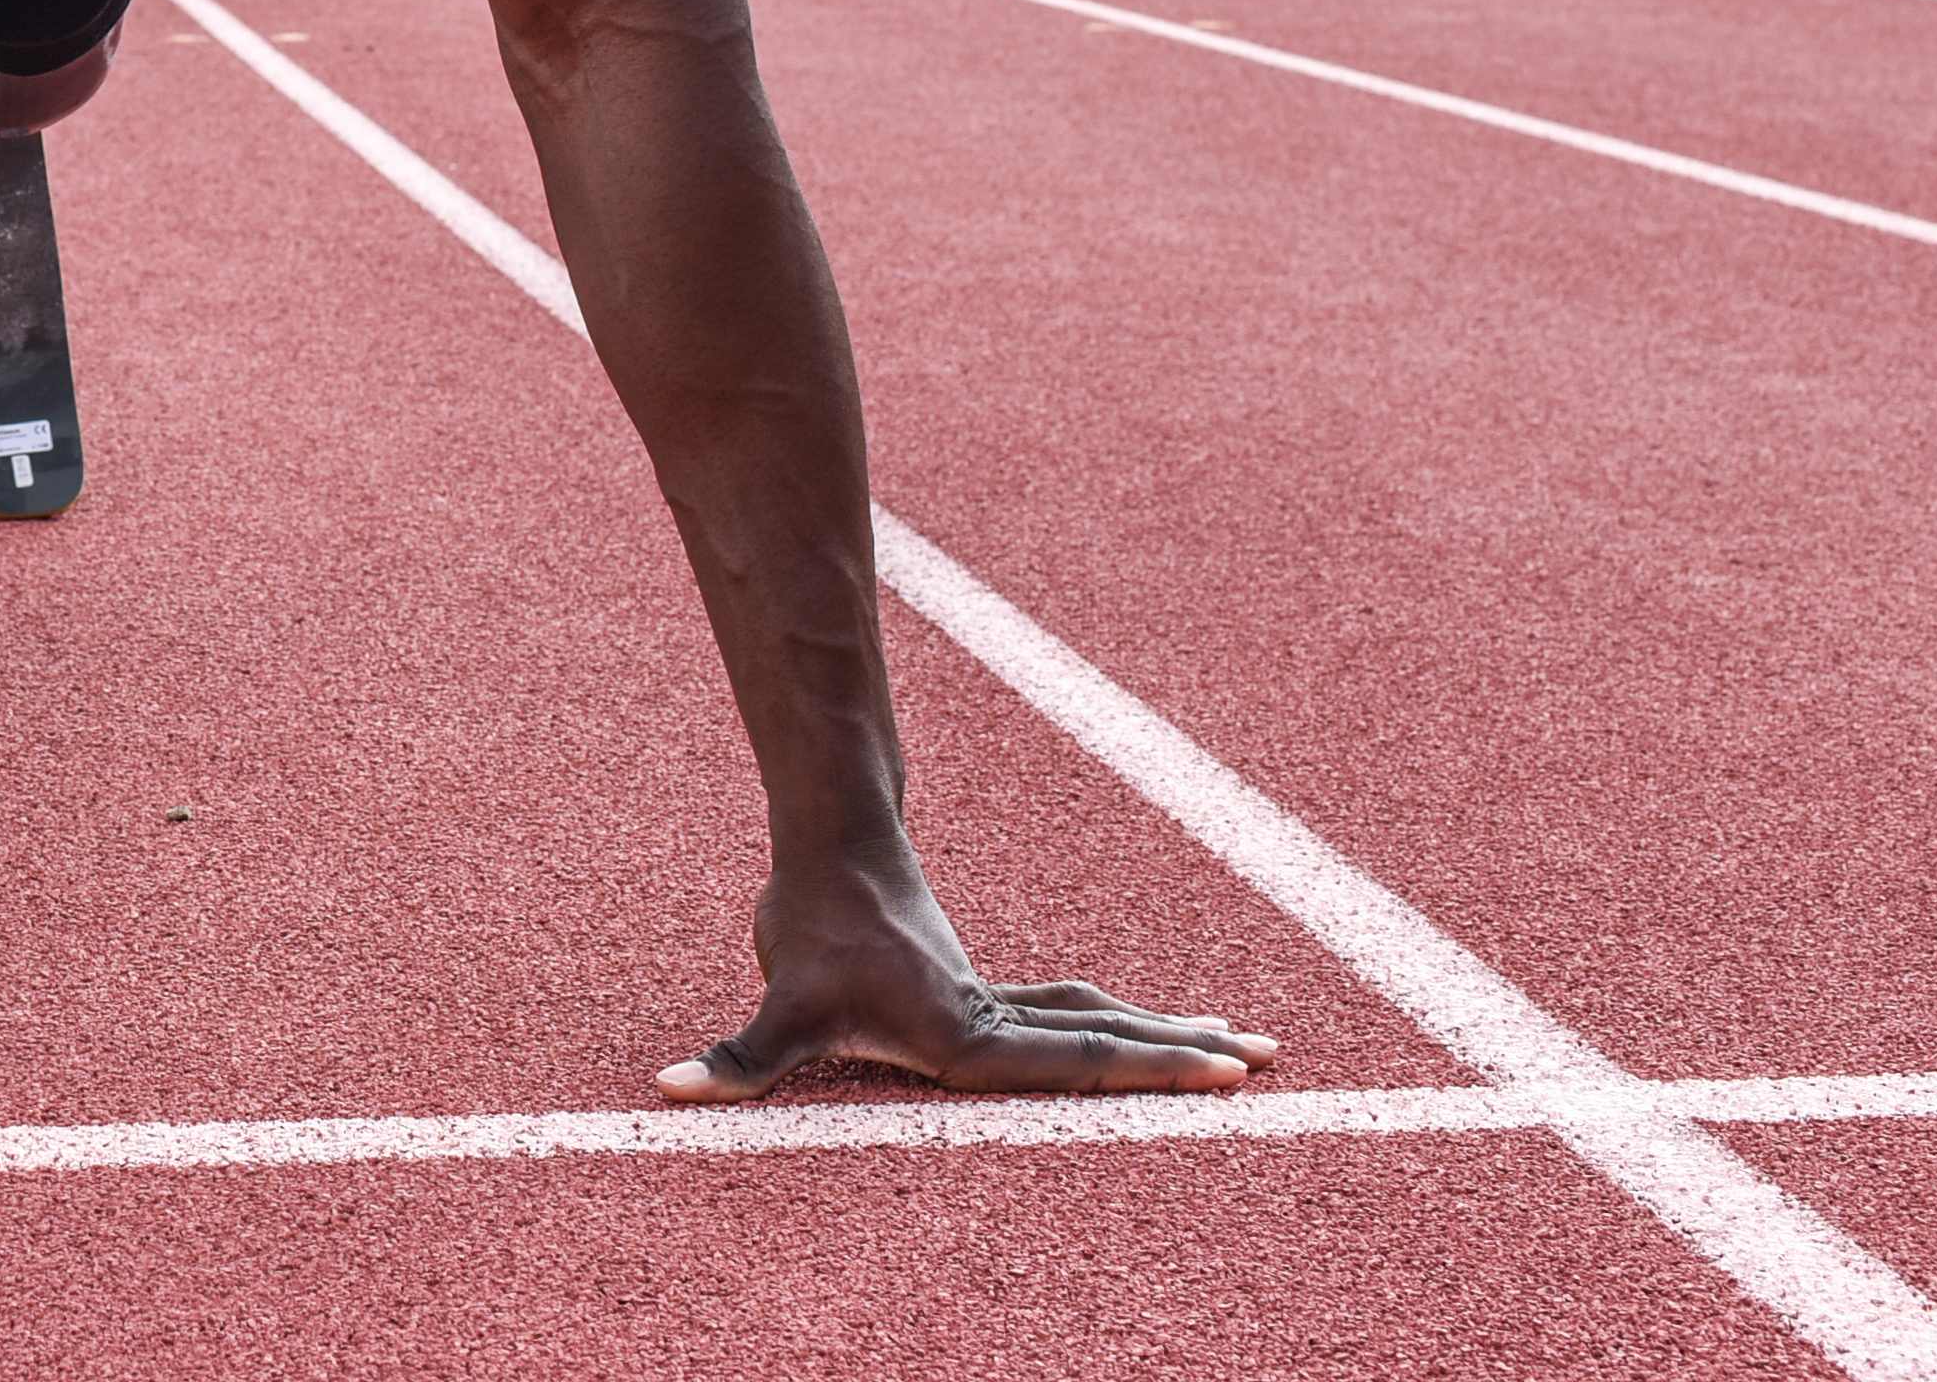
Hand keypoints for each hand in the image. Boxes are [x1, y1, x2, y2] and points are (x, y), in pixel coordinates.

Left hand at [661, 859, 1276, 1102]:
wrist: (829, 846)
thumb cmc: (810, 926)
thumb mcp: (778, 1005)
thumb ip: (736, 1061)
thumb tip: (667, 1090)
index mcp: (971, 1033)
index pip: (1074, 1061)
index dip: (1149, 1070)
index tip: (1221, 1070)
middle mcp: (998, 1017)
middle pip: (1109, 1036)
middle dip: (1187, 1055)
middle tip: (1269, 1061)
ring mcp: (1000, 999)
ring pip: (1100, 1019)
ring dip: (1166, 1036)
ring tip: (1243, 1045)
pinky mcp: (987, 990)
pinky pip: (1071, 1015)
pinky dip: (1120, 1028)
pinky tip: (1154, 1033)